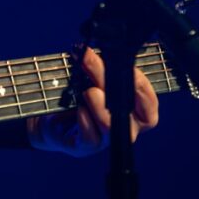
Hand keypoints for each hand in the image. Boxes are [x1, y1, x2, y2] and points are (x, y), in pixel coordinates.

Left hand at [26, 46, 159, 155]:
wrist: (48, 116)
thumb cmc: (74, 95)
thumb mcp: (88, 78)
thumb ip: (97, 68)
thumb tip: (91, 51)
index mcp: (132, 111)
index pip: (149, 105)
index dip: (143, 88)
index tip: (128, 67)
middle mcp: (123, 128)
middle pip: (130, 113)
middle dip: (115, 87)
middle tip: (95, 66)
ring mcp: (105, 139)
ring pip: (111, 127)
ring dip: (101, 106)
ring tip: (89, 91)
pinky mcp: (85, 147)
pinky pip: (90, 139)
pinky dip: (85, 122)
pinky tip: (78, 109)